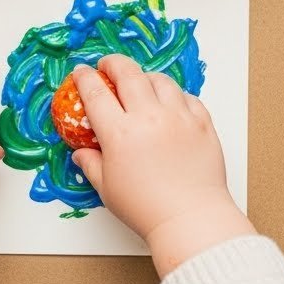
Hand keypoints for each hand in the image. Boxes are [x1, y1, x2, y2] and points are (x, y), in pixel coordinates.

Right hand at [72, 57, 254, 276]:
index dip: (85, 78)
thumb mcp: (107, 189)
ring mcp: (178, 117)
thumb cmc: (146, 209)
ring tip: (141, 83)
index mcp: (120, 134)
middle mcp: (149, 117)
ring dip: (146, 77)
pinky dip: (175, 95)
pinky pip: (187, 96)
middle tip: (108, 66)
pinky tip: (170, 104)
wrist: (190, 219)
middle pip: (128, 73)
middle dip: (113, 63)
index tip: (81, 73)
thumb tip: (81, 153)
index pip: (96, 93)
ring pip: (160, 80)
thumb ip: (91, 164)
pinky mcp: (202, 122)